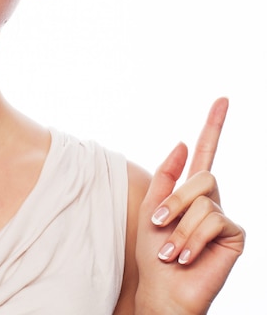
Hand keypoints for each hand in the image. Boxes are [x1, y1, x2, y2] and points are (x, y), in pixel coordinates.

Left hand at [135, 98, 244, 314]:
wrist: (160, 288)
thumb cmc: (153, 251)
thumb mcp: (151, 208)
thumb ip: (166, 176)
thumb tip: (184, 142)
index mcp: (190, 191)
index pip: (205, 152)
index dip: (213, 125)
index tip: (222, 99)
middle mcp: (211, 200)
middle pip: (201, 176)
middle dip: (174, 200)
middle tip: (159, 225)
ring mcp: (224, 217)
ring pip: (203, 200)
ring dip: (178, 228)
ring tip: (170, 251)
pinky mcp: (235, 235)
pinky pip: (213, 220)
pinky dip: (191, 239)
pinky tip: (185, 258)